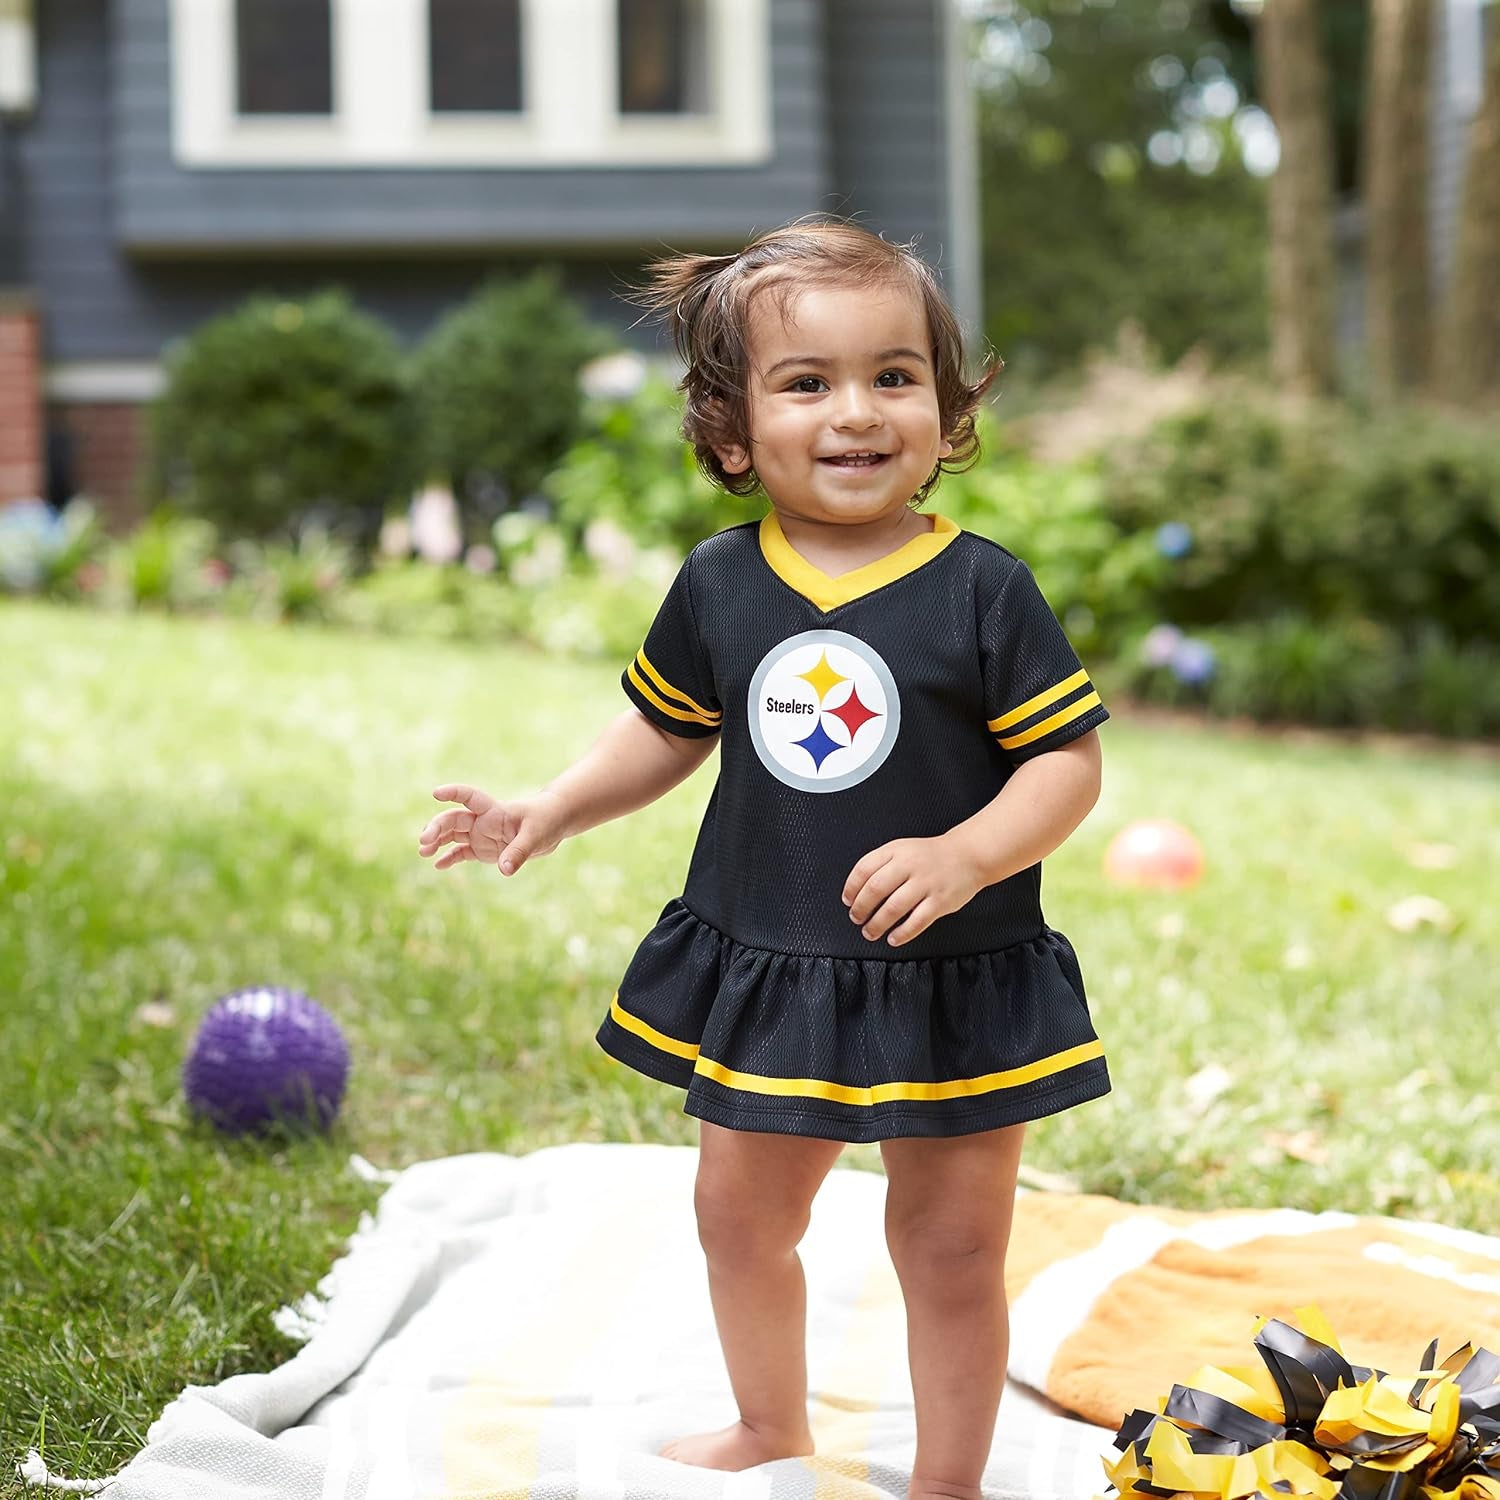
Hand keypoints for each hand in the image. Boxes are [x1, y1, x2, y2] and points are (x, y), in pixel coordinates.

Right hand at [418, 784, 568, 874]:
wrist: (552, 825)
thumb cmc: (545, 822)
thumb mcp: (535, 836)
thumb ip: (519, 852)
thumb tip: (504, 871)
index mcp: (494, 810)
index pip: (469, 797)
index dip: (453, 793)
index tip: (436, 793)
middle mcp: (483, 821)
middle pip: (453, 819)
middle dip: (437, 828)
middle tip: (424, 841)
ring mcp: (481, 835)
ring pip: (452, 835)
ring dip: (436, 842)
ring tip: (423, 852)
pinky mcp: (483, 849)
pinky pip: (461, 853)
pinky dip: (449, 858)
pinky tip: (437, 865)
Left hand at [841, 835, 985, 946]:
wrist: (968, 855)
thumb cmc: (930, 856)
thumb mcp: (902, 849)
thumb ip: (881, 865)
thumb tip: (856, 891)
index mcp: (896, 851)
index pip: (864, 869)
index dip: (851, 888)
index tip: (847, 900)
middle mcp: (910, 865)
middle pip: (875, 889)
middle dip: (861, 908)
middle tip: (856, 918)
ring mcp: (926, 884)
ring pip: (893, 908)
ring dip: (877, 924)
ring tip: (870, 932)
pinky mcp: (941, 902)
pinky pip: (917, 922)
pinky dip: (902, 934)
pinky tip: (893, 938)